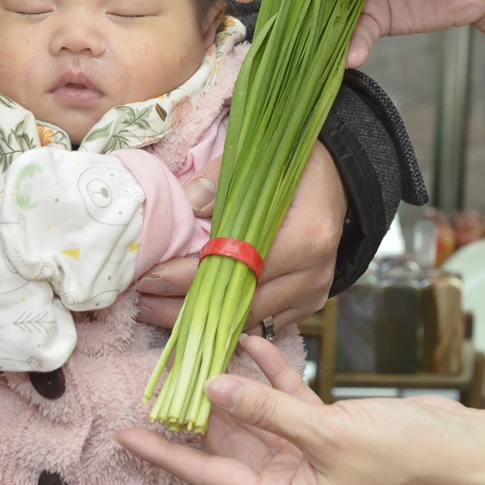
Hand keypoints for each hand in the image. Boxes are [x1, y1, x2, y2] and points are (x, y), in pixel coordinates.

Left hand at [117, 335, 484, 484]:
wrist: (460, 448)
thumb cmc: (400, 456)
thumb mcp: (326, 433)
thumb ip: (266, 410)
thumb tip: (211, 387)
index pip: (211, 476)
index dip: (168, 455)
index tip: (129, 436)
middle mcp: (290, 477)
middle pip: (228, 443)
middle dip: (198, 409)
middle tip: (162, 375)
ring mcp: (307, 450)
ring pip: (254, 414)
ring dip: (233, 382)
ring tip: (201, 348)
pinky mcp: (326, 425)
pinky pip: (286, 397)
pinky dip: (270, 371)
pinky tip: (250, 341)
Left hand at [134, 142, 343, 331]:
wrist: (342, 180)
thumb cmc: (297, 167)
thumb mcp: (261, 159)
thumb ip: (220, 179)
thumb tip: (186, 203)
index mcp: (304, 237)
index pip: (235, 269)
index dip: (188, 277)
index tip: (149, 279)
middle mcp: (312, 274)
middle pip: (240, 306)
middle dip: (186, 308)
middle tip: (142, 305)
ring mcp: (313, 293)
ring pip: (250, 323)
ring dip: (202, 321)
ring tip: (158, 312)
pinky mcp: (309, 303)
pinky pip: (264, 324)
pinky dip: (228, 323)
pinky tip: (194, 315)